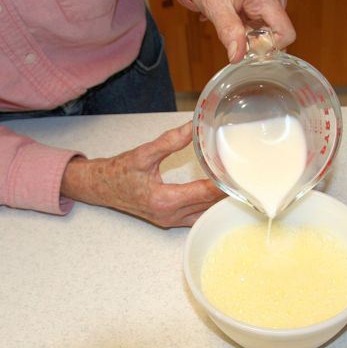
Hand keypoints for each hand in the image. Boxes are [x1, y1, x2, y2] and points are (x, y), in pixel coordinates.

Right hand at [60, 121, 224, 227]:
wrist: (100, 187)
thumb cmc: (119, 172)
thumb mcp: (144, 153)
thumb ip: (170, 141)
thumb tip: (193, 126)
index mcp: (164, 200)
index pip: (203, 193)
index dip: (223, 184)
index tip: (240, 175)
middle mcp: (169, 215)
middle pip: (208, 206)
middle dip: (227, 193)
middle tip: (246, 179)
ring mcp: (170, 221)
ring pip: (204, 214)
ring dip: (219, 202)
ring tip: (237, 186)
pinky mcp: (169, 221)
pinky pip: (196, 217)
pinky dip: (208, 208)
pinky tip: (218, 197)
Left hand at [181, 0, 295, 62]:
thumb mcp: (215, 6)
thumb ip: (228, 32)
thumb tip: (237, 56)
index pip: (286, 33)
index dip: (270, 47)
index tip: (250, 48)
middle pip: (279, 33)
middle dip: (258, 40)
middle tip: (236, 30)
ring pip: (273, 29)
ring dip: (254, 33)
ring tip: (235, 20)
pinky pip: (267, 22)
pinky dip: (252, 26)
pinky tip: (239, 18)